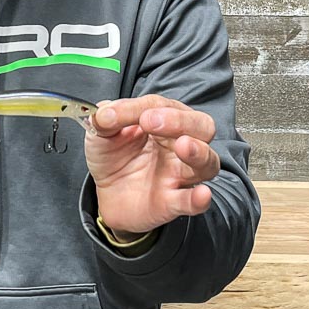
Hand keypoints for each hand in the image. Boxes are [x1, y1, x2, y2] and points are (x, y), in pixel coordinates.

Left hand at [85, 94, 219, 235]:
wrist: (106, 194)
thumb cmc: (113, 157)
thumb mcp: (101, 133)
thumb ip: (104, 119)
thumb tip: (104, 112)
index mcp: (164, 121)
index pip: (161, 106)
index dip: (138, 107)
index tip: (112, 114)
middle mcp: (179, 144)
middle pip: (201, 126)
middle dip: (179, 121)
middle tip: (151, 122)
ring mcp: (180, 174)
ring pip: (207, 161)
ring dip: (198, 152)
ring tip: (183, 146)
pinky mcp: (173, 202)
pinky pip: (193, 201)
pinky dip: (198, 198)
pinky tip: (201, 194)